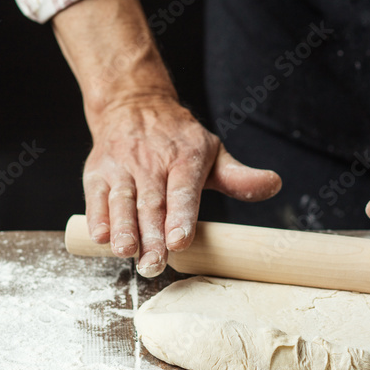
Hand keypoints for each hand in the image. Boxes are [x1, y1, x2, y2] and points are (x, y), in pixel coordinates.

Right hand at [83, 95, 281, 276]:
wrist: (132, 105)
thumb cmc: (178, 140)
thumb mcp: (212, 152)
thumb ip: (238, 177)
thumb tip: (273, 184)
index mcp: (185, 158)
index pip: (183, 190)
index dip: (181, 216)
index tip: (179, 242)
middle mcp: (151, 162)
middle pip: (152, 204)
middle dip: (151, 236)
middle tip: (154, 265)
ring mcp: (122, 167)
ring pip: (122, 201)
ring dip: (123, 229)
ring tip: (126, 253)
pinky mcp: (97, 172)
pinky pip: (95, 197)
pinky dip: (97, 217)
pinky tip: (100, 237)